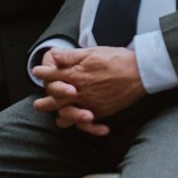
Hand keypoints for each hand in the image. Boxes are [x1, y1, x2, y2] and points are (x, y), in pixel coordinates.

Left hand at [32, 46, 146, 134]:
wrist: (141, 72)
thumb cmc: (118, 58)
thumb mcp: (93, 52)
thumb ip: (71, 56)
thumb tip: (53, 55)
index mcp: (77, 74)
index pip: (54, 75)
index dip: (44, 73)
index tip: (37, 72)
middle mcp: (81, 91)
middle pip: (57, 99)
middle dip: (46, 102)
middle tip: (37, 105)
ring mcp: (91, 103)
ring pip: (70, 114)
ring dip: (62, 117)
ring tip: (58, 119)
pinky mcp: (102, 111)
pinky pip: (88, 123)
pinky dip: (83, 125)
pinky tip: (81, 125)